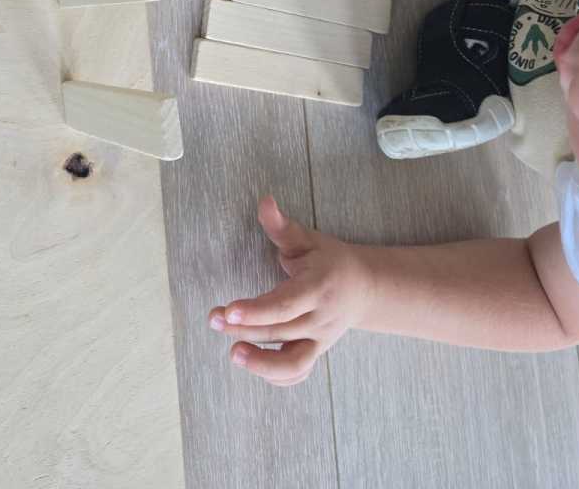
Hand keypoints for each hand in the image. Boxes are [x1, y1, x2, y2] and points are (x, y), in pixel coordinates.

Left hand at [209, 196, 369, 386]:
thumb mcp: (308, 239)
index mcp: (317, 288)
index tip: (228, 310)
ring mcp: (320, 340)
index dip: (256, 310)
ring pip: (292, 362)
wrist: (364, 288)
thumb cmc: (330, 260)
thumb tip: (264, 201)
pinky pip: (298, 373)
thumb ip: (282, 226)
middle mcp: (320, 318)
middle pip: (279, 331)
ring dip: (261, 363)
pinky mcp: (316, 353)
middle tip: (214, 320)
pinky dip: (276, 376)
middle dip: (243, 329)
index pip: (285, 305)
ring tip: (233, 353)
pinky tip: (252, 363)